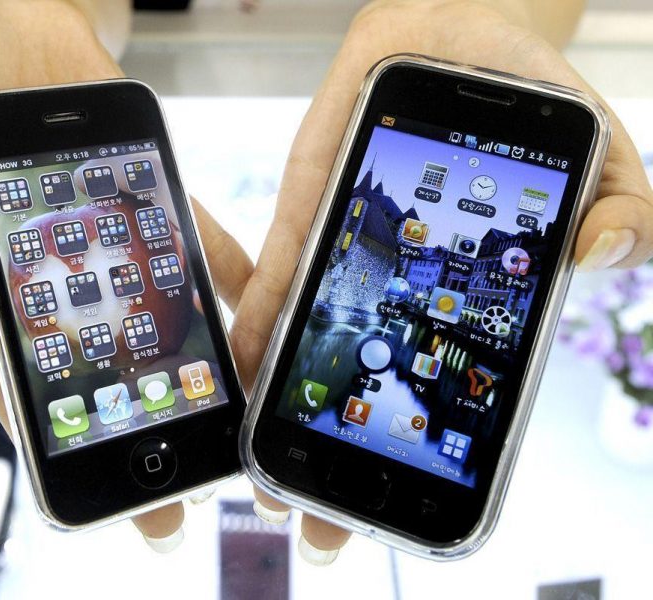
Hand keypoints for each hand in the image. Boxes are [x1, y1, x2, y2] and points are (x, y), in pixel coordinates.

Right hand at [0, 0, 251, 549]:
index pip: (23, 377)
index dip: (57, 438)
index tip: (95, 494)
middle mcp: (53, 272)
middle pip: (101, 366)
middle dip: (136, 424)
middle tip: (181, 490)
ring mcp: (105, 236)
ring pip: (153, 313)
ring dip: (189, 366)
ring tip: (230, 422)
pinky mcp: (146, 193)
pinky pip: (191, 240)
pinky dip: (222, 276)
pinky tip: (254, 318)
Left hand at [231, 0, 652, 563]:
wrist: (456, 37)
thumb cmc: (525, 102)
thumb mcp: (599, 157)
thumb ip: (619, 207)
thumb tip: (598, 255)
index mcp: (464, 299)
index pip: (442, 389)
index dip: (421, 449)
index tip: (396, 503)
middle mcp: (400, 291)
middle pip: (363, 384)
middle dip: (337, 452)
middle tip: (310, 524)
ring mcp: (348, 257)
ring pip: (310, 343)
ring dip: (284, 404)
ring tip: (261, 465)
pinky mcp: (307, 214)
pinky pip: (278, 274)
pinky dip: (260, 317)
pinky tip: (245, 361)